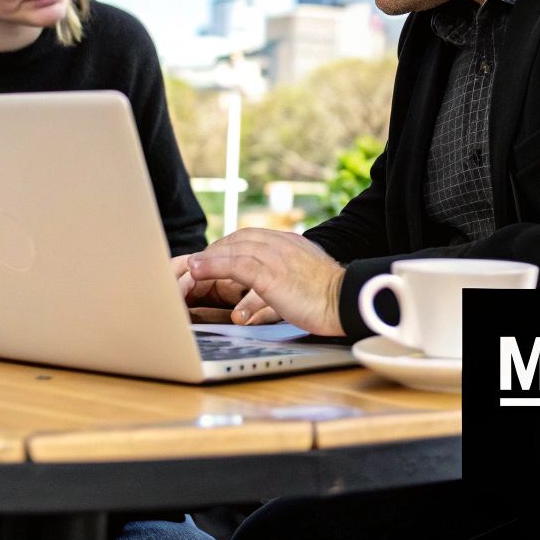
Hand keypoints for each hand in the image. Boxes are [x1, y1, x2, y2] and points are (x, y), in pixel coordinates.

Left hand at [184, 228, 345, 335]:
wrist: (347, 302)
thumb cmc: (331, 299)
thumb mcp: (308, 277)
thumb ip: (288, 273)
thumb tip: (273, 283)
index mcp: (292, 243)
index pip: (253, 236)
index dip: (230, 245)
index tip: (217, 257)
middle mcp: (283, 244)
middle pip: (240, 238)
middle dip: (217, 249)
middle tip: (200, 264)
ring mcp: (276, 257)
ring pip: (235, 249)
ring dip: (209, 257)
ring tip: (192, 267)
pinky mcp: (271, 274)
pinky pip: (235, 264)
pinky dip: (214, 265)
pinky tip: (199, 270)